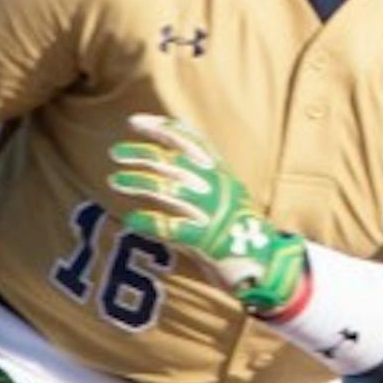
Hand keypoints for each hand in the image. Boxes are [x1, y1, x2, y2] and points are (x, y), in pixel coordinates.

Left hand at [107, 113, 307, 317]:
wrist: (266, 261)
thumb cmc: (237, 226)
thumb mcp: (225, 190)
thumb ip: (201, 173)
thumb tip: (166, 154)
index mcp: (219, 172)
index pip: (188, 140)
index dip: (160, 128)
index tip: (134, 121)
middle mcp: (215, 187)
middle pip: (172, 161)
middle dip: (141, 153)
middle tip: (116, 152)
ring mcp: (210, 212)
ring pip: (168, 189)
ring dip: (138, 181)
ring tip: (115, 180)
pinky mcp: (206, 239)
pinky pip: (171, 226)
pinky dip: (148, 220)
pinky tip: (130, 218)